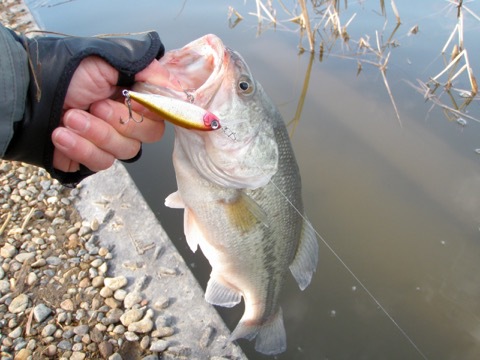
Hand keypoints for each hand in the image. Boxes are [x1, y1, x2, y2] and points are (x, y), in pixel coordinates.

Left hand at [51, 56, 168, 172]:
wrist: (28, 96)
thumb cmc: (65, 75)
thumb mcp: (108, 60)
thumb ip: (145, 68)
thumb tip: (174, 84)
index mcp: (134, 96)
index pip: (162, 111)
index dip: (153, 110)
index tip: (134, 100)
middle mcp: (127, 119)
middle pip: (150, 134)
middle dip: (121, 121)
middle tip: (96, 106)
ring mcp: (111, 141)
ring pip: (126, 150)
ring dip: (96, 133)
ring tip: (71, 117)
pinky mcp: (93, 159)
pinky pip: (102, 162)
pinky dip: (81, 148)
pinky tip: (62, 134)